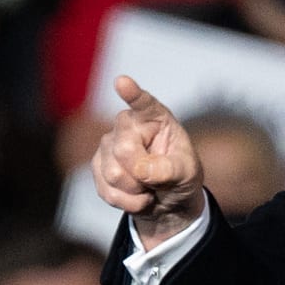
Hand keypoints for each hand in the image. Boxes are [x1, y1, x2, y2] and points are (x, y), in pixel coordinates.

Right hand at [91, 76, 204, 248]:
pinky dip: (127, 202)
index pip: (144, 103)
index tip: (123, 82)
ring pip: (113, 173)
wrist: (168, 199)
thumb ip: (170, 169)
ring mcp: (109, 145)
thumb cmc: (181, 176)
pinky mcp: (97, 167)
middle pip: (124, 149)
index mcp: (155, 118)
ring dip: (136, 190)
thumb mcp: (187, 173)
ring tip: (149, 186)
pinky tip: (137, 195)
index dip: (133, 94)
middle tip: (158, 178)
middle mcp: (127, 126)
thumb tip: (141, 170)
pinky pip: (106, 190)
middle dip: (142, 173)